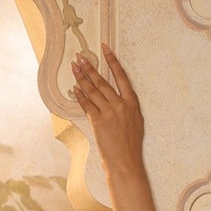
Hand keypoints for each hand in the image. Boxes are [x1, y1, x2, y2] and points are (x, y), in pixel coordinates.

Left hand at [72, 45, 145, 174]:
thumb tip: (117, 98)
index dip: (112, 61)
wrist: (126, 161)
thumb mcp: (136, 122)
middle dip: (90, 67)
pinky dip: (80, 95)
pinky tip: (74, 88)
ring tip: (74, 68)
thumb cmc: (131, 144)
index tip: (105, 48)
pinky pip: (87, 105)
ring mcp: (109, 112)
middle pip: (103, 81)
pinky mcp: (98, 121)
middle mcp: (121, 104)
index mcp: (133, 103)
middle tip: (80, 57)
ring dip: (82, 78)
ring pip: (93, 91)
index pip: (121, 76)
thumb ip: (127, 107)